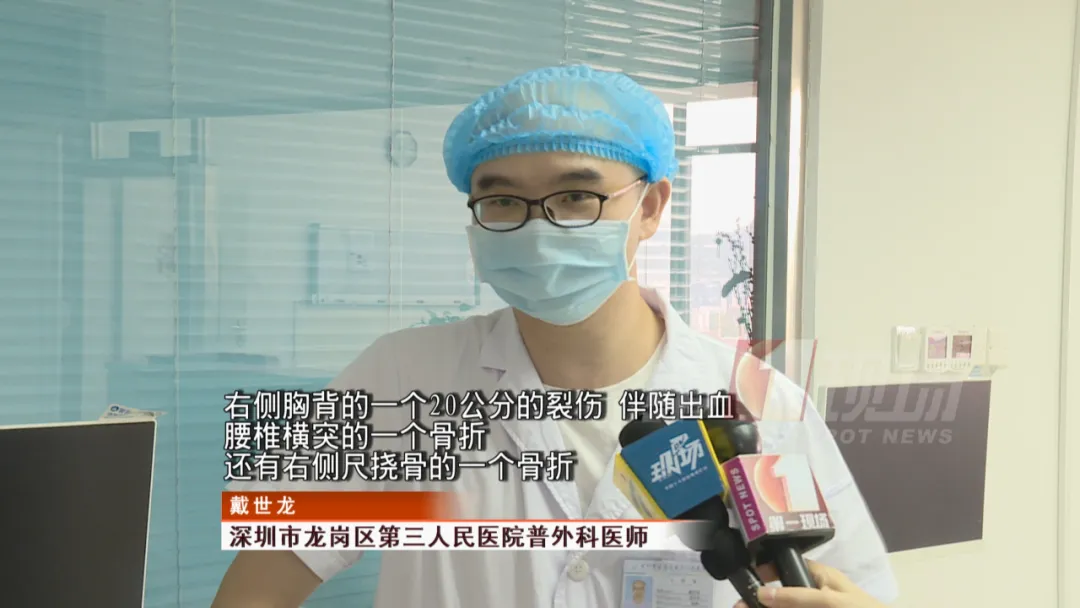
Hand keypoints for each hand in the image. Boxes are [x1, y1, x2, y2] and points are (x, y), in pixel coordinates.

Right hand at [733, 560, 886, 607]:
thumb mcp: (827, 601)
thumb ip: (795, 597)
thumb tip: (760, 593)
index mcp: (821, 576)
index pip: (788, 566)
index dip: (767, 569)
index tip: (747, 578)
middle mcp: (817, 592)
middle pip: (783, 593)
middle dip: (763, 598)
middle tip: (740, 605)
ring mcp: (817, 606)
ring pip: (787, 605)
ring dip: (767, 607)